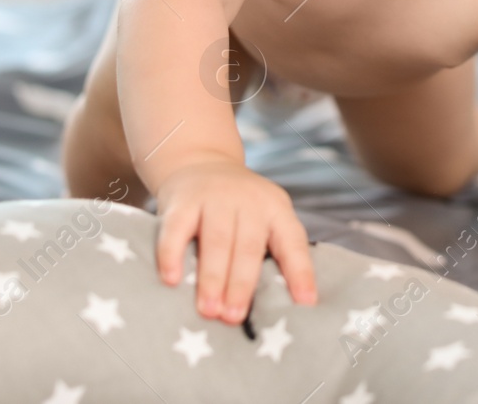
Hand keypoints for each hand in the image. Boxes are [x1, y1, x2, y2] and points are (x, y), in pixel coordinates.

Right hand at [153, 159, 317, 324]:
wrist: (201, 160)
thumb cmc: (236, 207)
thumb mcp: (262, 217)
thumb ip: (268, 251)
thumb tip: (277, 306)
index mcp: (276, 208)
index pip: (293, 242)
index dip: (300, 273)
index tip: (306, 303)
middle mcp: (249, 200)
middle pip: (248, 246)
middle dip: (242, 285)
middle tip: (234, 317)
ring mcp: (215, 197)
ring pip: (216, 240)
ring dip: (212, 278)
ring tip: (209, 310)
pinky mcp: (183, 200)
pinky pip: (177, 229)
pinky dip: (173, 255)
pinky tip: (172, 279)